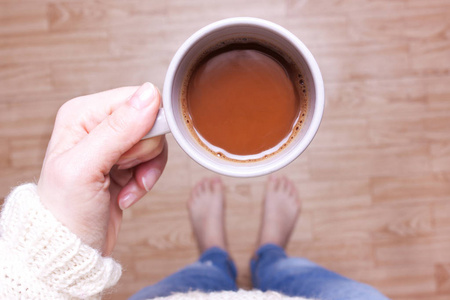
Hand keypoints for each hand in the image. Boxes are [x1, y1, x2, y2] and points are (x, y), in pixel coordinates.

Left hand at [37, 83, 167, 255]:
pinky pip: (152, 161)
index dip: (144, 127)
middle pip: (149, 121)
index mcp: (82, 113)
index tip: (129, 155)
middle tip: (120, 170)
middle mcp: (96, 124)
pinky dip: (145, 181)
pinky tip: (126, 194)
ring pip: (154, 142)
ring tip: (125, 186)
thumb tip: (149, 94)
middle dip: (143, 152)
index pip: (135, 99)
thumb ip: (118, 129)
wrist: (71, 249)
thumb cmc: (65, 212)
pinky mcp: (123, 163)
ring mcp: (111, 145)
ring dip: (146, 170)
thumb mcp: (86, 168)